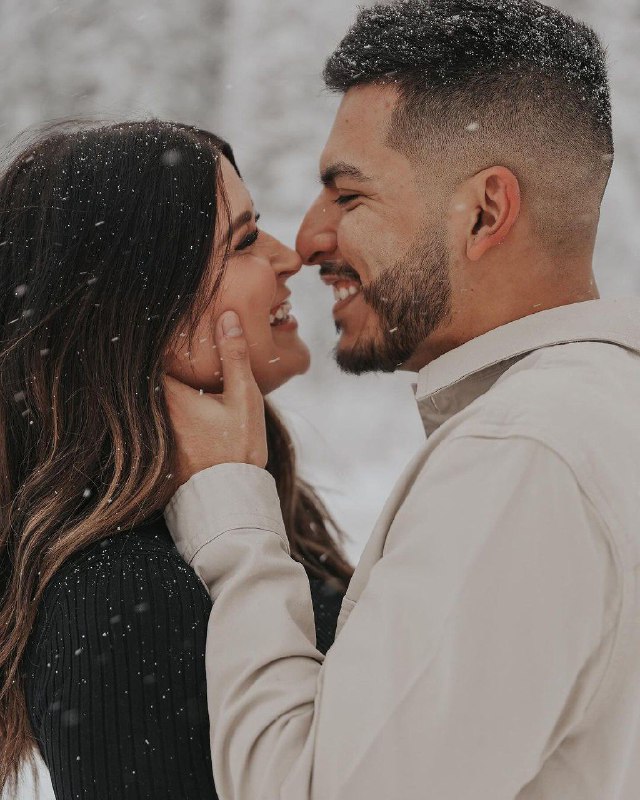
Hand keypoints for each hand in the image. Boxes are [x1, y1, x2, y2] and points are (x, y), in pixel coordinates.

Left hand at [163, 310, 267, 490]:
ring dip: (158, 381)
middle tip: (155, 332)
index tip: (155, 320)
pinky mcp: (159, 446)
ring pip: (151, 396)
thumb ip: (234, 356)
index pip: (149, 357)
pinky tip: (175, 396)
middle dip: (154, 358)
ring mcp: (154, 431)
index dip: (153, 338)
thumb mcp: (244, 397)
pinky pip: (154, 416)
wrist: (230, 495)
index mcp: (171, 395)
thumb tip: (228, 316)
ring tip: (164, 358)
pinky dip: (159, 403)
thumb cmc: (239, 448)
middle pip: (148, 375)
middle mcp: (156, 412)